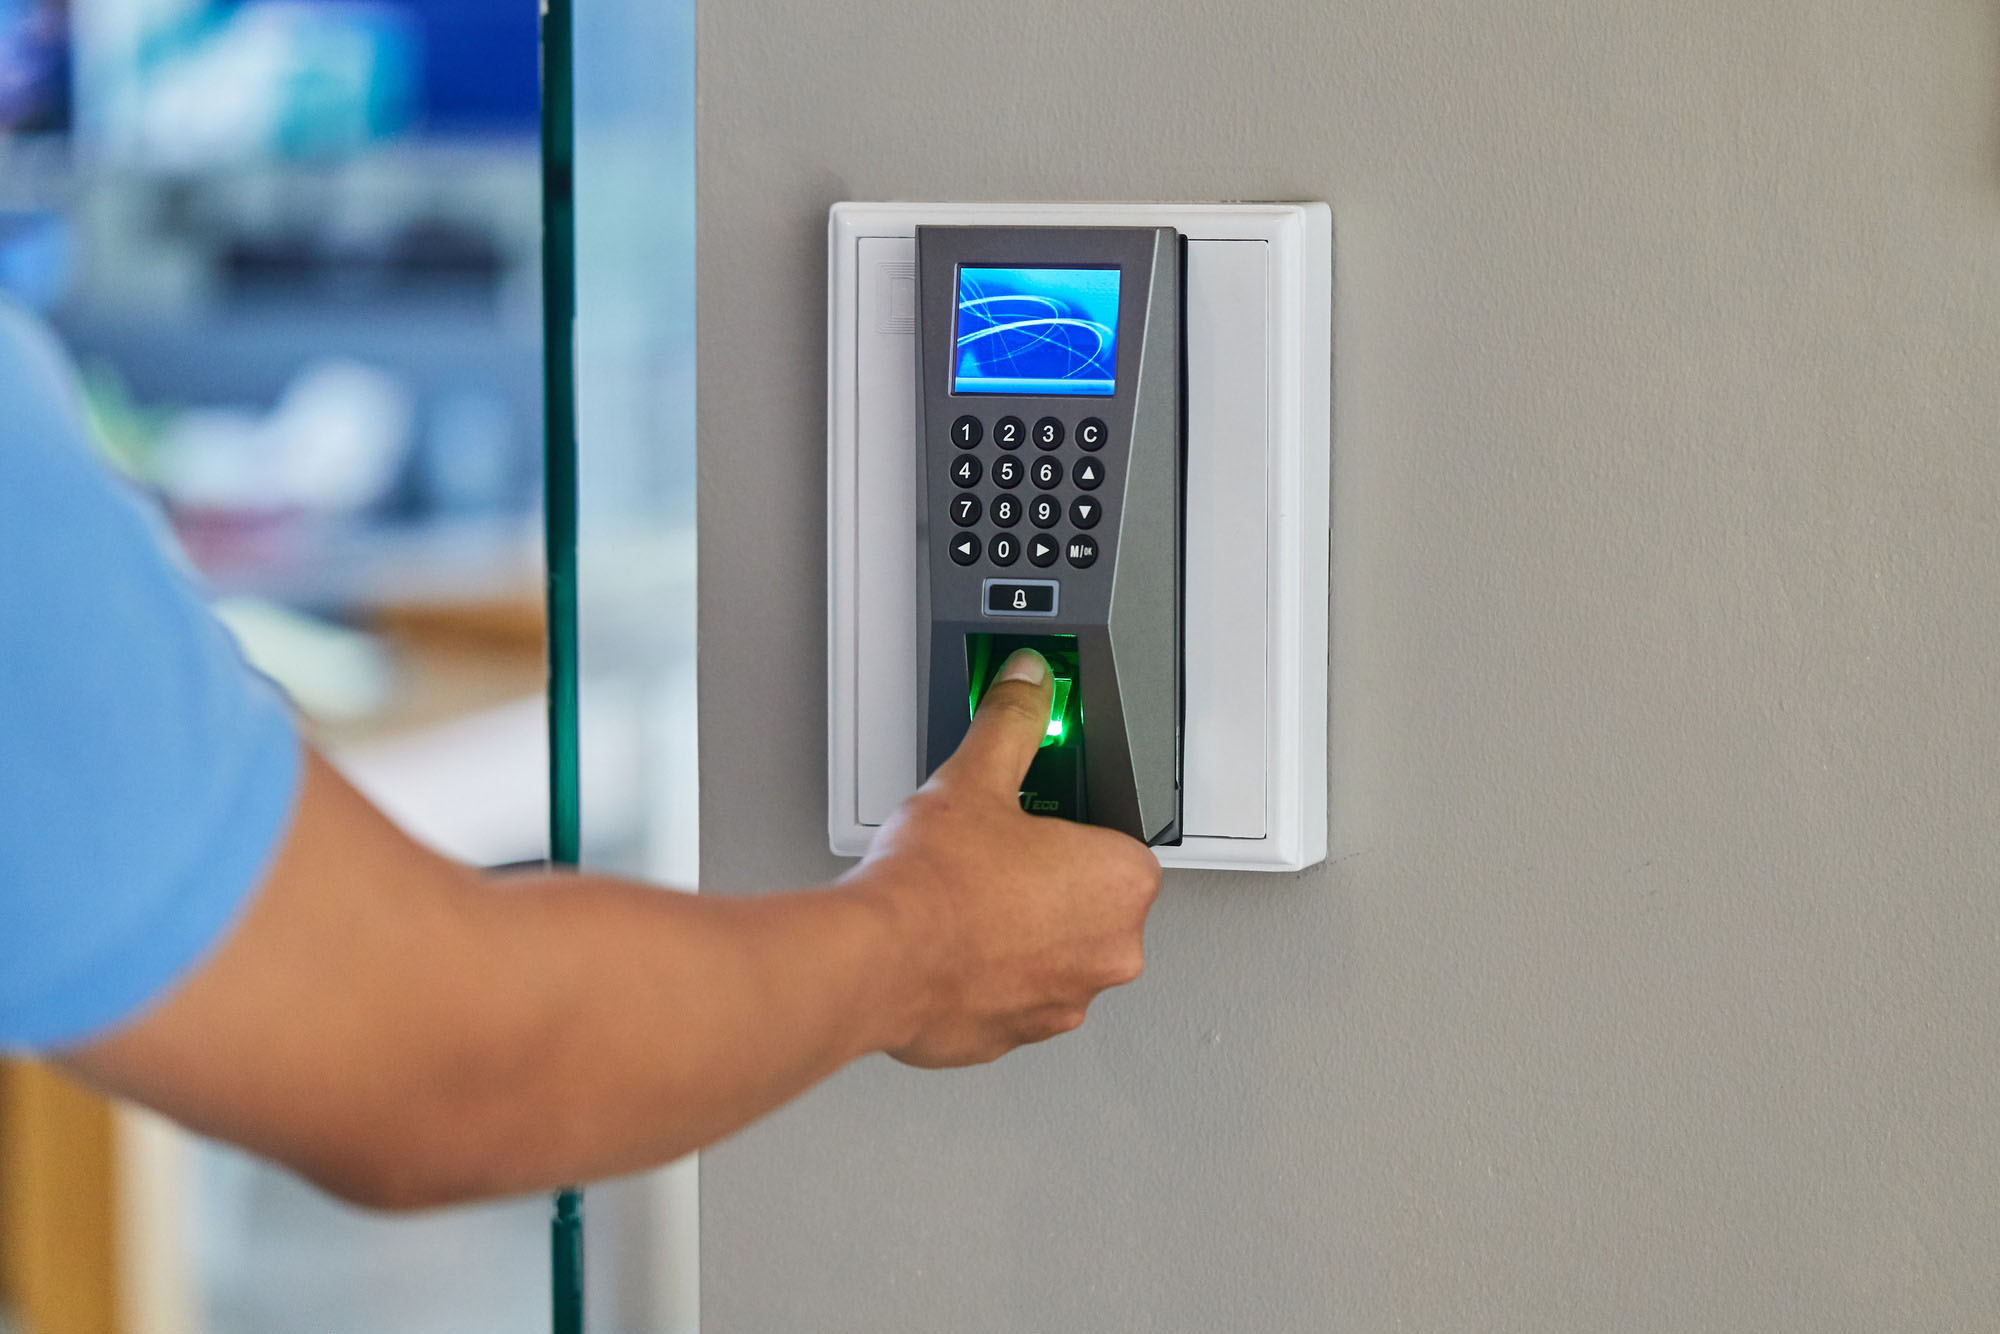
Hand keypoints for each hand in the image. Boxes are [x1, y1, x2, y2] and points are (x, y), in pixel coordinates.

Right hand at [849, 649, 1163, 1067]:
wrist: (875, 961)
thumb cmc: (934, 884)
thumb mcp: (976, 776)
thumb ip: (1013, 723)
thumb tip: (1027, 685)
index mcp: (1121, 883)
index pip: (1116, 843)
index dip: (1068, 830)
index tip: (1033, 826)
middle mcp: (1109, 951)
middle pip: (1087, 902)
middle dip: (1044, 882)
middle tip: (990, 859)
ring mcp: (1063, 1002)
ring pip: (1051, 953)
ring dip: (1018, 932)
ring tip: (964, 901)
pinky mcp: (1015, 1036)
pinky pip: (1012, 994)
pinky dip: (986, 974)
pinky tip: (947, 944)